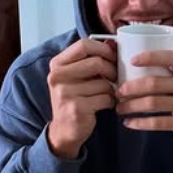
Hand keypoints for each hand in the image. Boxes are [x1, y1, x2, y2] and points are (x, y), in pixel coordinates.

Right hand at [47, 38, 116, 158]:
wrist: (64, 130)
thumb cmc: (75, 99)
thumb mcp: (77, 76)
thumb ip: (91, 59)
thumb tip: (112, 42)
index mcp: (57, 64)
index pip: (83, 45)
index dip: (103, 49)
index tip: (113, 56)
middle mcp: (57, 77)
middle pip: (96, 63)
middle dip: (112, 70)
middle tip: (115, 77)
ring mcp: (65, 93)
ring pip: (104, 83)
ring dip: (111, 89)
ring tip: (106, 94)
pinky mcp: (77, 108)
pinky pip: (105, 98)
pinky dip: (111, 101)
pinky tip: (105, 104)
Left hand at [116, 50, 172, 153]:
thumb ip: (170, 77)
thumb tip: (134, 70)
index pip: (171, 57)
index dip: (150, 56)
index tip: (132, 60)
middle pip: (156, 83)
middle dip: (132, 87)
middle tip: (119, 91)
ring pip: (154, 103)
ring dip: (132, 106)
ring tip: (121, 108)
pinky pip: (158, 122)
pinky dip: (140, 123)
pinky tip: (129, 123)